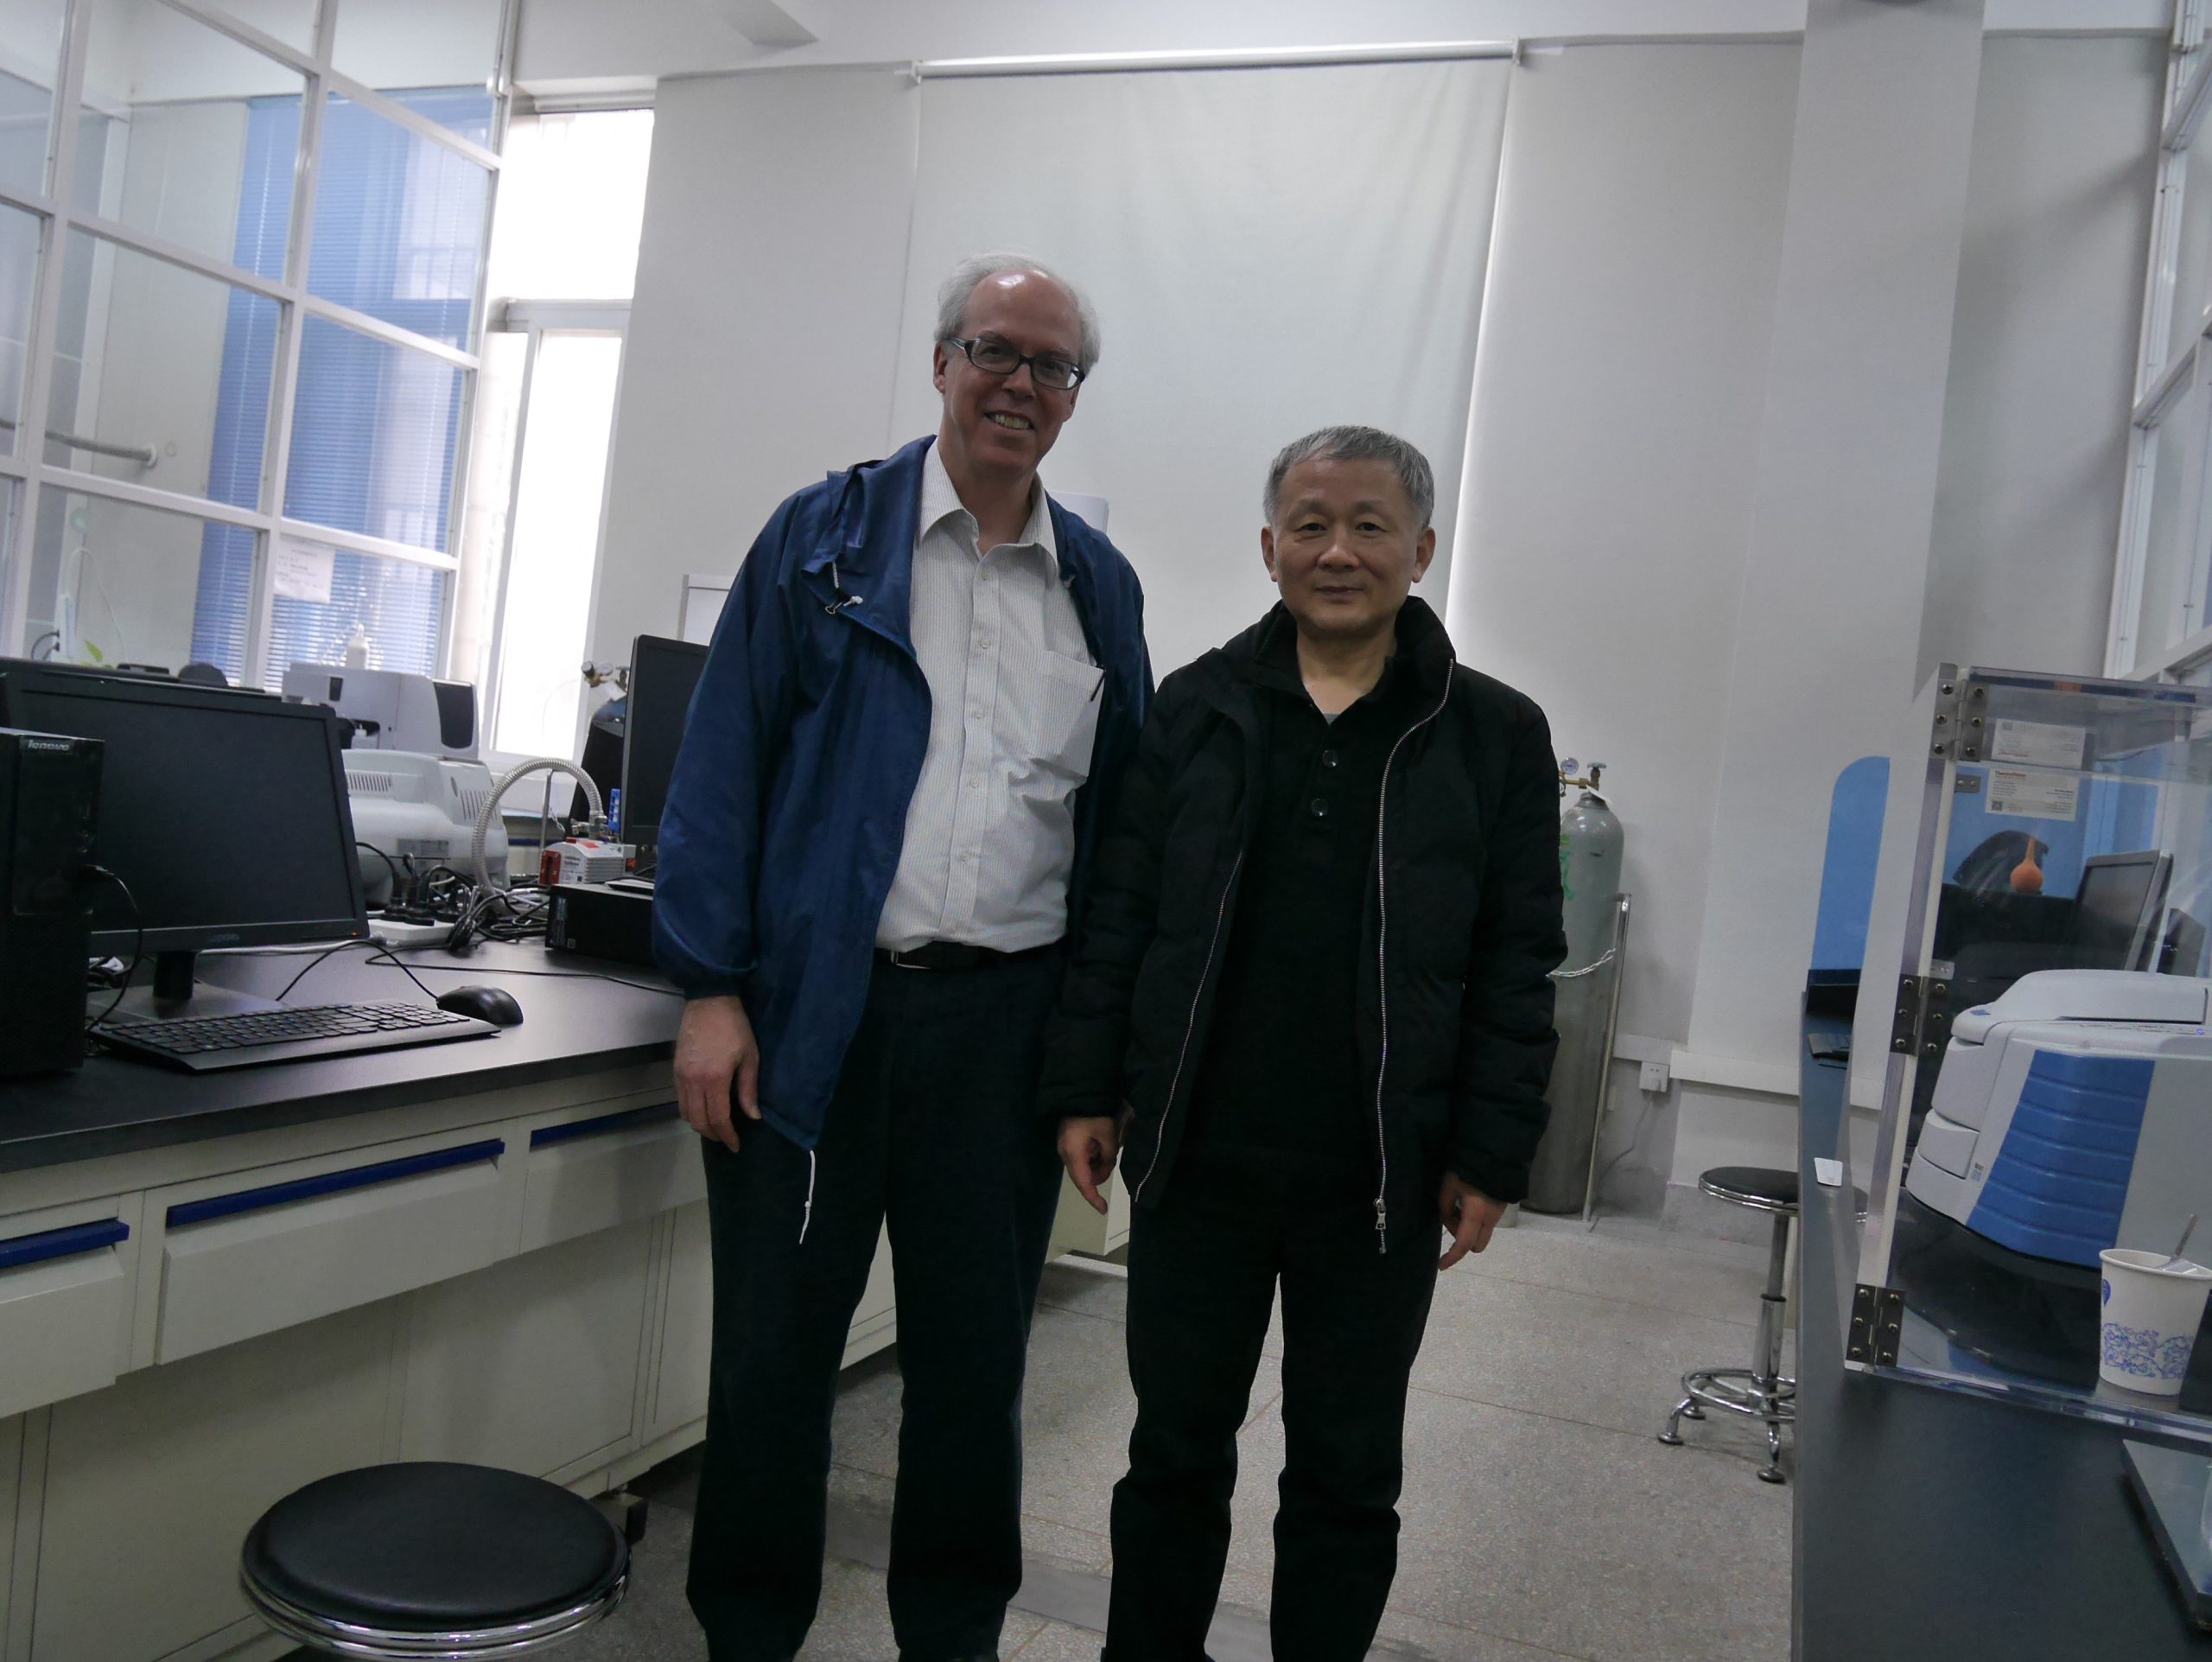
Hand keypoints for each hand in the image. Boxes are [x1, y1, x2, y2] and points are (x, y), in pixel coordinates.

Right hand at [674, 994, 761, 1151]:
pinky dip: (690, 1110)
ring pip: (685, 1113)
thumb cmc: (735, 1028)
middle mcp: (693, 1082)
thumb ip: (749, 1089)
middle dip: (713, 1134)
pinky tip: (704, 1108)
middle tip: (726, 1138)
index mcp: (715, 1079)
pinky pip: (680, 1099)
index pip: (718, 1119)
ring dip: (699, 1124)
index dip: (727, 1136)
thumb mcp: (750, 1057)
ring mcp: (681, 1076)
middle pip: (698, 1121)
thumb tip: (753, 1116)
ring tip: (715, 1126)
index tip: (735, 1146)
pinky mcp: (675, 1069)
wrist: (709, 1001)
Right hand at [1059, 1115, 1121, 1214]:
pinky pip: (1081, 1157)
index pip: (1084, 1183)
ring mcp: (1065, 1148)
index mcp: (1074, 1154)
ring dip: (1096, 1164)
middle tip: (1111, 1159)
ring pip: (1082, 1167)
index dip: (1093, 1198)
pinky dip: (1092, 1157)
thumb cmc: (1094, 1114)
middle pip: (1083, 1177)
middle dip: (1099, 1174)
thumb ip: (1108, 1156)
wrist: (1080, 1092)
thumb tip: (1106, 1166)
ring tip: (1107, 1147)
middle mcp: (1065, 1154)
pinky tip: (1100, 1144)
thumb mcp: (1108, 1136)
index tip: (1103, 1209)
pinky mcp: (1067, 1142)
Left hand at [1437, 1173, 1504, 1270]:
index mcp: (1476, 1215)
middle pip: (1476, 1245)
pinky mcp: (1501, 1208)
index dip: (1452, 1256)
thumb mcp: (1449, 1185)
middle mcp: (1490, 1219)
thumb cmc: (1469, 1169)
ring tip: (1459, 1205)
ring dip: (1468, 1229)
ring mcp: (1498, 1214)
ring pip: (1481, 1234)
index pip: (1464, 1244)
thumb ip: (1445, 1206)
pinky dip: (1475, 1221)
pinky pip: (1486, 1224)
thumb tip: (1448, 1218)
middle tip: (1452, 1220)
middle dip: (1462, 1241)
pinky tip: (1469, 1201)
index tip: (1441, 1265)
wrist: (1497, 1154)